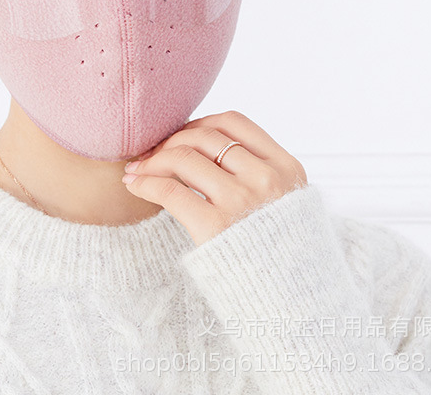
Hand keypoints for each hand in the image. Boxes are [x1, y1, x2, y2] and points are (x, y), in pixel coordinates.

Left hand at [122, 111, 307, 246]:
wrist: (295, 309)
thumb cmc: (283, 257)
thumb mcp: (289, 204)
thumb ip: (262, 175)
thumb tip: (211, 149)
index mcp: (287, 168)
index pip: (233, 122)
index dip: (200, 123)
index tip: (182, 136)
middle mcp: (267, 179)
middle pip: (204, 137)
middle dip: (171, 142)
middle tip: (151, 155)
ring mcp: (242, 201)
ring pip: (184, 157)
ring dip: (153, 160)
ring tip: (137, 170)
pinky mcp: (216, 227)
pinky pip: (170, 190)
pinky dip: (146, 183)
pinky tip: (135, 186)